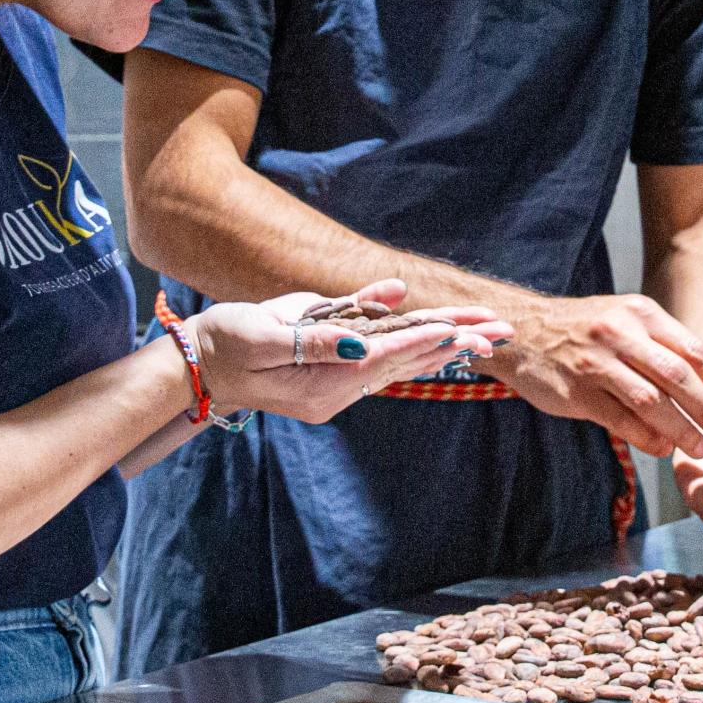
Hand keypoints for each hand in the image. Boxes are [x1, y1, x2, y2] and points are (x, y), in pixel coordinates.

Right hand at [196, 279, 510, 423]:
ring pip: (400, 355)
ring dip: (443, 340)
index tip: (461, 329)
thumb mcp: (263, 337)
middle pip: (406, 359)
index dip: (424, 340)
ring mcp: (337, 374)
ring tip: (485, 330)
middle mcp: (339, 384)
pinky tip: (432, 318)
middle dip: (454, 342)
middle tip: (500, 330)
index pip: (386, 358)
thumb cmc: (226, 345)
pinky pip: (376, 344)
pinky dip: (406, 329)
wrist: (201, 362)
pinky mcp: (331, 358)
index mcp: (324, 385)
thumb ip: (314, 340)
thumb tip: (363, 339)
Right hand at [494, 292, 702, 458]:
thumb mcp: (624, 320)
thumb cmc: (583, 330)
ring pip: (650, 400)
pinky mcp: (576, 391)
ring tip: (699, 448)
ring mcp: (596, 362)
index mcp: (641, 313)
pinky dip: (646, 437)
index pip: (693, 351)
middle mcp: (621, 333)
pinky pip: (620, 419)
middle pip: (677, 375)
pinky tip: (662, 448)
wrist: (523, 330)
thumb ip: (660, 346)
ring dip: (681, 428)